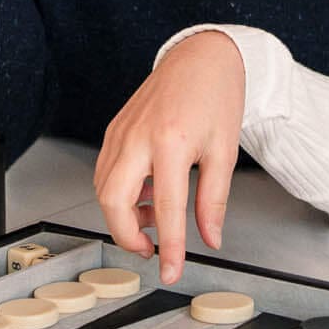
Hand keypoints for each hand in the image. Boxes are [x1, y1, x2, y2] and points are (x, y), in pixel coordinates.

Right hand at [94, 32, 244, 283]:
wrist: (202, 57)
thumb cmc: (217, 97)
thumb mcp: (225, 152)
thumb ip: (214, 200)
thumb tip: (211, 238)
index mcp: (171, 142)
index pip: (167, 209)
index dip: (169, 247)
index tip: (170, 271)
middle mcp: (138, 137)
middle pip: (113, 202)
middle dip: (127, 236)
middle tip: (152, 249)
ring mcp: (121, 132)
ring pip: (103, 189)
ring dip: (124, 214)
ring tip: (158, 216)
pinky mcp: (114, 129)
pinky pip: (105, 171)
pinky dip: (121, 192)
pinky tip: (148, 193)